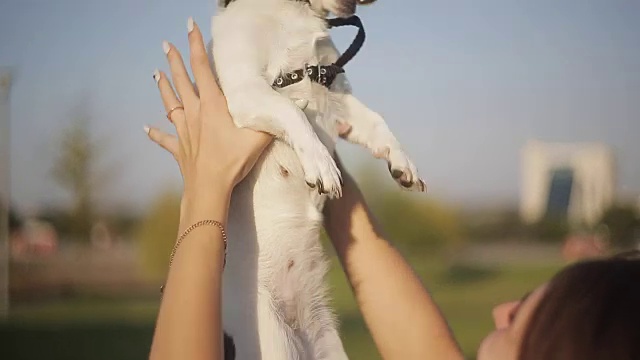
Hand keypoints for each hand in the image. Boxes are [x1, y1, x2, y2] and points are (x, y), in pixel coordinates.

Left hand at [145, 18, 271, 200]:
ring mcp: (183, 130)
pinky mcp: (179, 148)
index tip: (189, 26)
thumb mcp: (259, 136)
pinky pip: (164, 138)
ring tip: (156, 73)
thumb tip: (293, 103)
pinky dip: (155, 133)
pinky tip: (146, 129)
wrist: (209, 187)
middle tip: (166, 45)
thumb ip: (272, 118)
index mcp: (212, 104)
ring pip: (170, 104)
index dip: (196, 45)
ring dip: (163, 88)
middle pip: (182, 81)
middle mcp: (194, 112)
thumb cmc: (233, 159)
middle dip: (175, 61)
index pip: (202, 68)